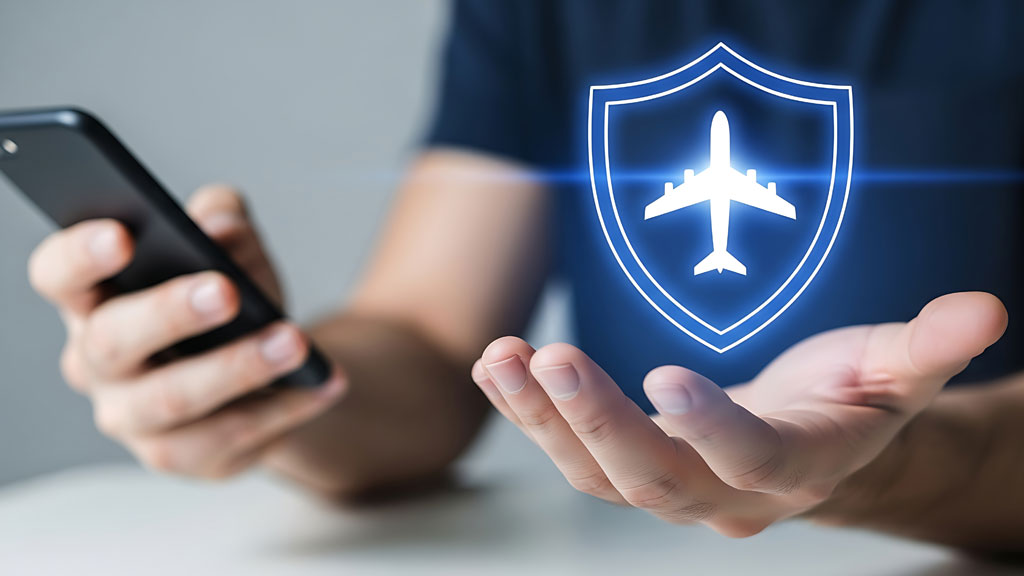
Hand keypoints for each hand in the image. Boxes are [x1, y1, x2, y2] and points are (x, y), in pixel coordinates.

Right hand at [28, 185, 344, 478]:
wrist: (274, 374)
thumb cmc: (236, 302)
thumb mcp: (236, 252)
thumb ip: (225, 222)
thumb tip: (219, 228)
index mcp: (93, 297)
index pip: (58, 274)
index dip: (80, 256)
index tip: (123, 235)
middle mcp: (96, 360)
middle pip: (113, 340)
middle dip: (170, 313)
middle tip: (227, 291)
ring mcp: (132, 416)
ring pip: (174, 397)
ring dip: (238, 367)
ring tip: (294, 341)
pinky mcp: (179, 455)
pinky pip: (229, 434)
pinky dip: (283, 406)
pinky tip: (323, 382)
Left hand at [471, 292, 1006, 535]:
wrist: (805, 441)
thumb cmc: (849, 401)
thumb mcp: (892, 369)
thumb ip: (927, 345)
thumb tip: (986, 307)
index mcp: (794, 468)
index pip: (751, 458)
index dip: (712, 425)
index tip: (666, 375)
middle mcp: (723, 494)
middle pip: (656, 478)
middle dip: (600, 422)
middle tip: (554, 359)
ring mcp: (668, 488)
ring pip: (598, 474)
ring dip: (545, 418)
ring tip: (502, 359)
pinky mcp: (627, 467)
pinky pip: (571, 452)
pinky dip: (532, 412)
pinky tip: (501, 367)